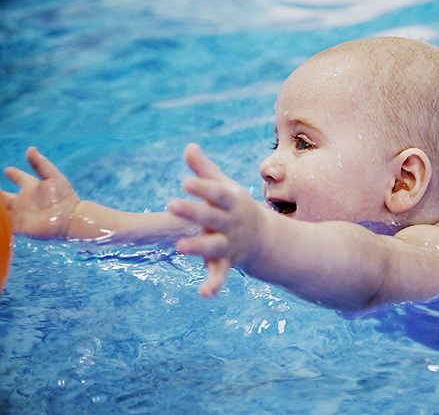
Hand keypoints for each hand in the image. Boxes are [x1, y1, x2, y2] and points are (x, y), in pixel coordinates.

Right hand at [3, 147, 79, 239]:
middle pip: (4, 195)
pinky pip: (4, 223)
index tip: (8, 170)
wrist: (69, 218)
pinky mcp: (19, 226)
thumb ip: (40, 164)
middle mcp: (24, 200)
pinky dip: (0, 221)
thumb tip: (30, 148)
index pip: (19, 178)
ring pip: (2, 209)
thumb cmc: (64, 197)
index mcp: (31, 187)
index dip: (14, 174)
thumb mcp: (53, 177)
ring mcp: (20, 213)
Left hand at [168, 144, 265, 297]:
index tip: (185, 181)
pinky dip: (213, 285)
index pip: (217, 193)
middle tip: (172, 205)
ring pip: (213, 246)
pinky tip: (203, 294)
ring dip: (198, 247)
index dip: (203, 188)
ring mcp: (229, 244)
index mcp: (231, 202)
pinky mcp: (225, 263)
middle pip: (212, 217)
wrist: (264, 238)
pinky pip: (219, 275)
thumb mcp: (224, 187)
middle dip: (194, 212)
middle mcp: (230, 223)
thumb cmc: (235, 207)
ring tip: (179, 247)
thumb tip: (189, 147)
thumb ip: (204, 170)